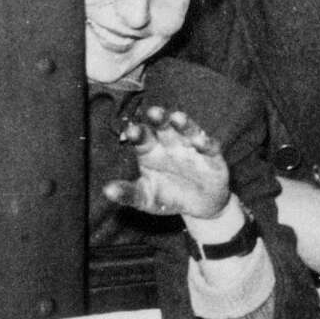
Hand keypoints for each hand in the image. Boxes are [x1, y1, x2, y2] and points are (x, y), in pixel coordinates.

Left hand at [103, 106, 230, 219]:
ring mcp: (191, 148)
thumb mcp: (145, 199)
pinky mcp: (212, 156)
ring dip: (183, 123)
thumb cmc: (169, 197)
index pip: (142, 138)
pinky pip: (210, 146)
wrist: (200, 206)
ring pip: (187, 130)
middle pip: (163, 127)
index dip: (137, 133)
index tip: (132, 131)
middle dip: (159, 119)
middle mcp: (170, 144)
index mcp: (150, 151)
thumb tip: (107, 190)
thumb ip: (127, 193)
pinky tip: (199, 141)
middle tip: (153, 112)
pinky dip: (205, 142)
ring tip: (177, 118)